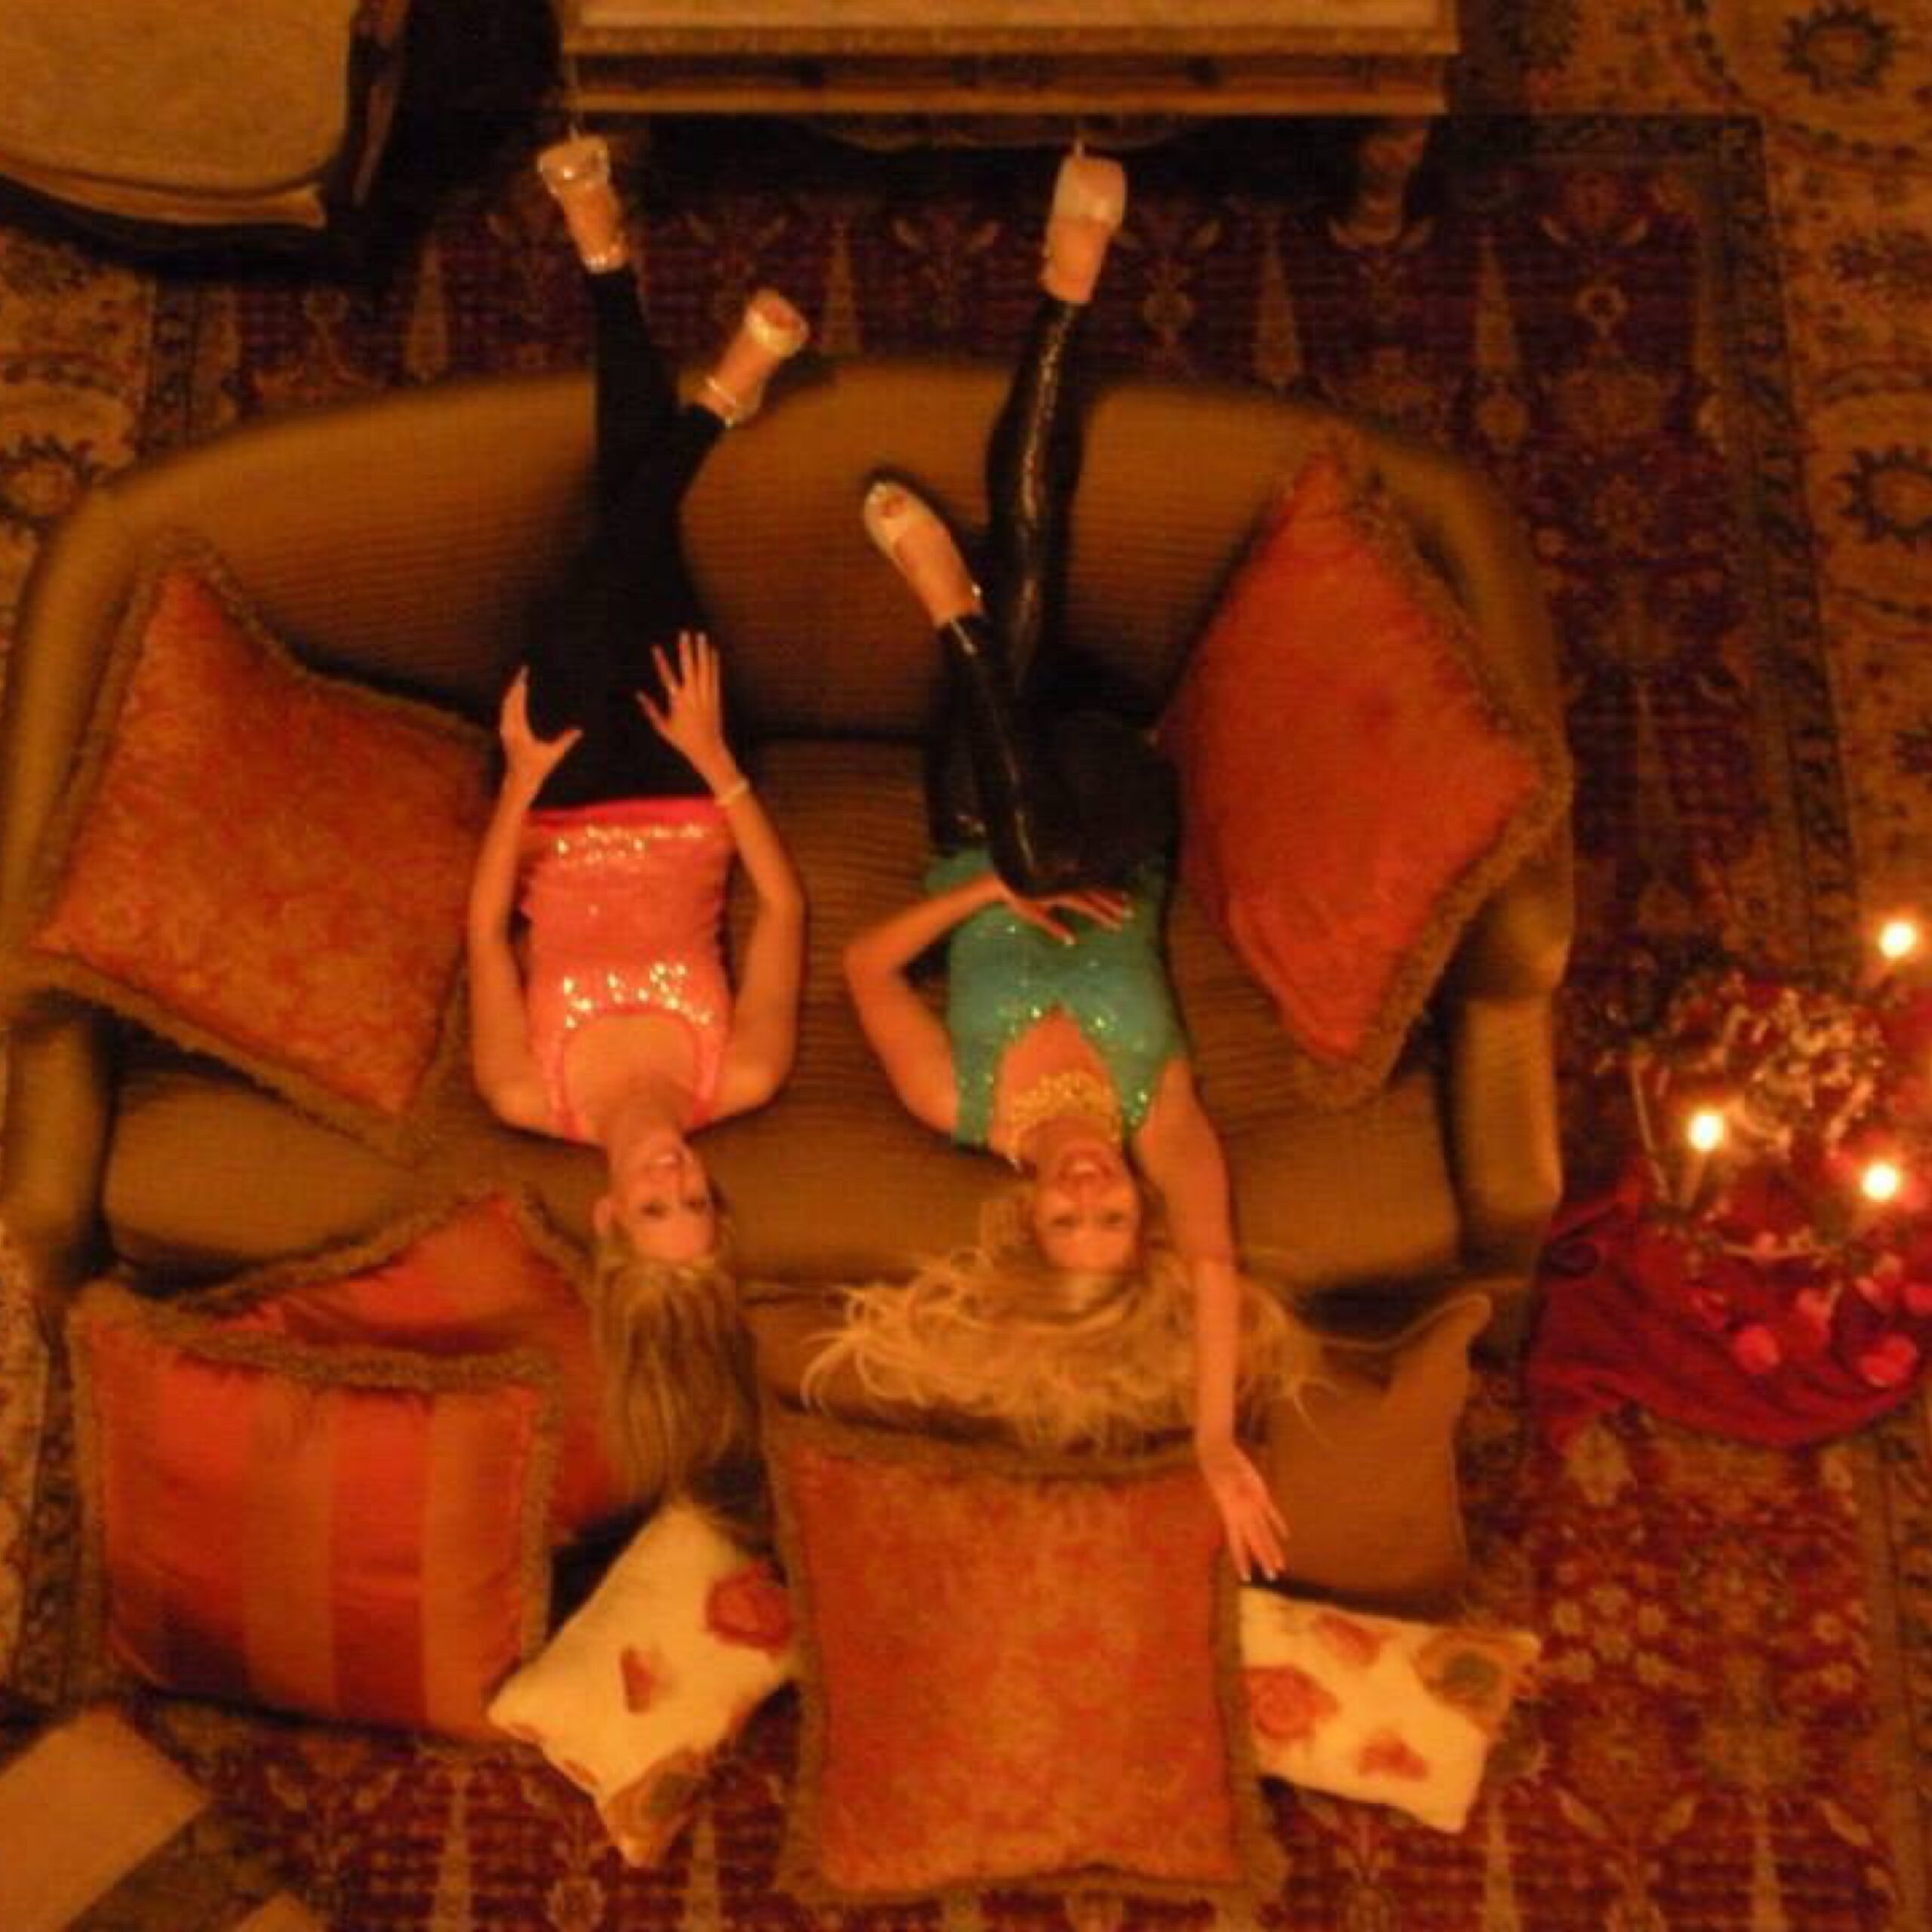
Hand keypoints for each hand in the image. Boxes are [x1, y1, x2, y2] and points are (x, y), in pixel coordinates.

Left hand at [497, 669, 580, 795]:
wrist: (519, 780)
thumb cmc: (538, 768)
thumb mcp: (554, 754)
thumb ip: (566, 741)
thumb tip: (579, 730)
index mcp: (519, 732)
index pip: (517, 704)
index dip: (520, 688)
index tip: (524, 676)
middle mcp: (508, 729)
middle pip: (509, 700)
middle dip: (516, 685)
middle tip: (523, 670)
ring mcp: (505, 730)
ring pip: (506, 705)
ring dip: (513, 692)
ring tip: (522, 679)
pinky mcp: (505, 731)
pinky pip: (506, 711)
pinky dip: (512, 700)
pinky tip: (517, 694)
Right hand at [637, 630, 732, 784]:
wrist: (707, 749)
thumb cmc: (682, 740)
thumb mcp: (662, 727)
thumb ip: (650, 709)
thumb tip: (638, 694)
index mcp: (677, 702)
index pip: (667, 677)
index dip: (661, 661)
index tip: (655, 648)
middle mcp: (692, 696)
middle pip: (688, 668)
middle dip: (686, 649)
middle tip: (684, 633)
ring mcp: (705, 696)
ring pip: (703, 669)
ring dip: (702, 651)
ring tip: (701, 635)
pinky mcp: (715, 698)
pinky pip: (714, 677)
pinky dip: (713, 663)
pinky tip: (712, 651)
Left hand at [998, 883, 1128, 944]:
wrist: (1005, 876)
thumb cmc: (1018, 899)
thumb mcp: (1033, 916)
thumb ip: (1054, 927)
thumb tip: (1072, 941)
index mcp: (1061, 892)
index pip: (1088, 906)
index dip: (1104, 915)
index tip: (1117, 924)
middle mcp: (1067, 882)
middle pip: (1096, 893)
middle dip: (1114, 904)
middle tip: (1130, 914)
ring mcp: (1067, 875)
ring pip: (1094, 884)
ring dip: (1111, 892)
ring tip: (1126, 899)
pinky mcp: (1065, 872)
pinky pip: (1086, 877)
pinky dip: (1100, 883)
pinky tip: (1110, 887)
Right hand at [1195, 1436, 1286, 1580]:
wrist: (1218, 1450)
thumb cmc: (1218, 1461)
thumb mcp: (1224, 1473)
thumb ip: (1231, 1485)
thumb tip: (1241, 1496)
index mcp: (1233, 1512)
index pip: (1238, 1541)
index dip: (1242, 1559)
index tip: (1245, 1578)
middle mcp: (1243, 1513)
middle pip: (1256, 1541)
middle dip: (1264, 1559)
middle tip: (1272, 1577)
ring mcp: (1252, 1504)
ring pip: (1265, 1531)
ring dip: (1272, 1548)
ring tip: (1280, 1566)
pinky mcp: (1258, 1493)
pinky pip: (1270, 1513)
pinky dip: (1278, 1524)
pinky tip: (1284, 1536)